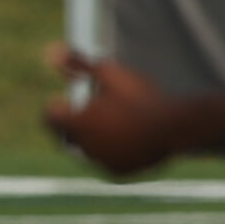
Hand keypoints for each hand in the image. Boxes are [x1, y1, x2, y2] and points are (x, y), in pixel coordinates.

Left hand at [42, 43, 177, 176]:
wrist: (174, 127)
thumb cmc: (140, 97)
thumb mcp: (109, 74)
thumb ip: (79, 64)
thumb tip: (52, 51)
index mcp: (77, 124)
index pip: (49, 119)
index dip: (54, 109)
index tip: (61, 101)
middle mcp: (85, 147)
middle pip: (66, 137)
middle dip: (70, 125)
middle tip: (82, 112)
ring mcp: (102, 162)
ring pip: (86, 150)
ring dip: (90, 138)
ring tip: (106, 123)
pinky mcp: (119, 172)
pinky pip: (106, 161)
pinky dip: (109, 151)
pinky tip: (121, 139)